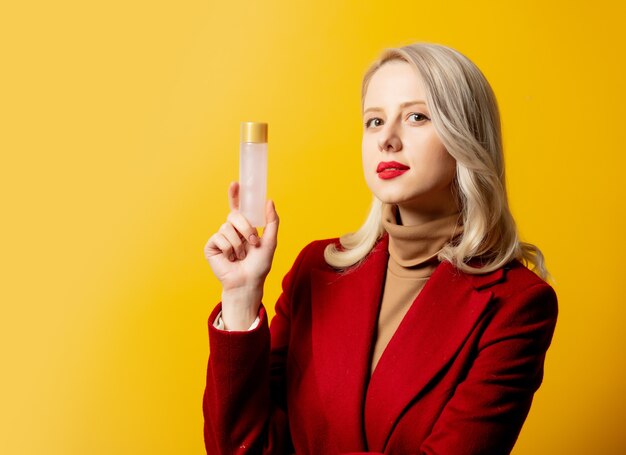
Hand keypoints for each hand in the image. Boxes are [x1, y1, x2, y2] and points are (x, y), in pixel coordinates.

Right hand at [204, 182, 278, 327]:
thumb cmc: (259, 265)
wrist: (248, 282)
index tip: (235, 183)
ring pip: (227, 227)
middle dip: (246, 228)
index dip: (235, 195)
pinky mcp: (211, 247)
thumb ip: (272, 221)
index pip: (238, 207)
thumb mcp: (270, 241)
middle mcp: (230, 230)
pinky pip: (219, 238)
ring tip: (240, 255)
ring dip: (238, 243)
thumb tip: (269, 201)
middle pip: (234, 215)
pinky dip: (229, 249)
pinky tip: (230, 258)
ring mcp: (220, 238)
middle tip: (252, 243)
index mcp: (243, 227)